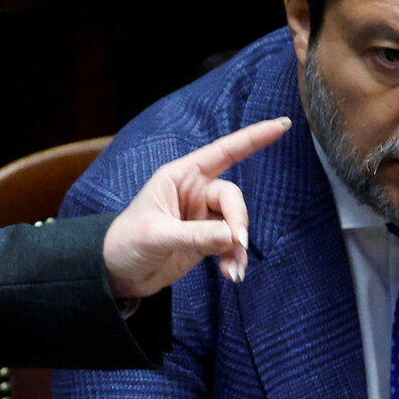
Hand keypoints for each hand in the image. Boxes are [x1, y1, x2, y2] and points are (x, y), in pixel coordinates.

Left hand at [101, 117, 291, 298]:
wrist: (117, 273)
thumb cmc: (126, 242)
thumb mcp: (157, 235)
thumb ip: (196, 235)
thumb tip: (234, 236)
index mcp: (179, 177)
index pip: (222, 152)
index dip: (253, 138)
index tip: (282, 125)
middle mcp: (194, 192)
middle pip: (231, 197)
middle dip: (238, 220)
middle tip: (237, 243)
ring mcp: (202, 216)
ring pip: (235, 224)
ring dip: (238, 246)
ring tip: (232, 270)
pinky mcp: (206, 240)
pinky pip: (231, 244)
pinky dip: (234, 258)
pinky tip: (231, 274)